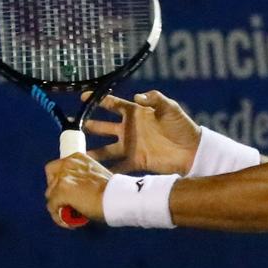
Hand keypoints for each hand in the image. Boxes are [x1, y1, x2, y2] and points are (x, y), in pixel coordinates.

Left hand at [45, 153, 112, 226]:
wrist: (120, 198)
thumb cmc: (115, 192)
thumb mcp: (97, 177)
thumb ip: (84, 180)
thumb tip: (76, 193)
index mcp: (77, 158)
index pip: (56, 168)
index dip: (58, 182)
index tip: (65, 193)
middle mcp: (68, 165)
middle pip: (51, 182)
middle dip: (57, 195)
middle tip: (68, 206)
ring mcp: (63, 178)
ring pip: (50, 196)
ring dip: (58, 207)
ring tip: (70, 216)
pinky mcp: (61, 192)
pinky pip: (53, 207)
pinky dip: (58, 217)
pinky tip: (69, 223)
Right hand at [84, 89, 201, 174]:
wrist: (193, 151)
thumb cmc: (183, 126)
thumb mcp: (170, 107)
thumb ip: (154, 98)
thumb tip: (136, 96)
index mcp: (135, 113)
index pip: (113, 104)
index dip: (98, 100)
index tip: (83, 97)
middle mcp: (130, 129)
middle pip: (104, 127)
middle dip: (89, 126)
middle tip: (73, 127)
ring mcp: (132, 146)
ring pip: (107, 148)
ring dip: (94, 151)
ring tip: (78, 154)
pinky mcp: (137, 160)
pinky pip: (118, 165)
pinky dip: (108, 169)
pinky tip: (95, 172)